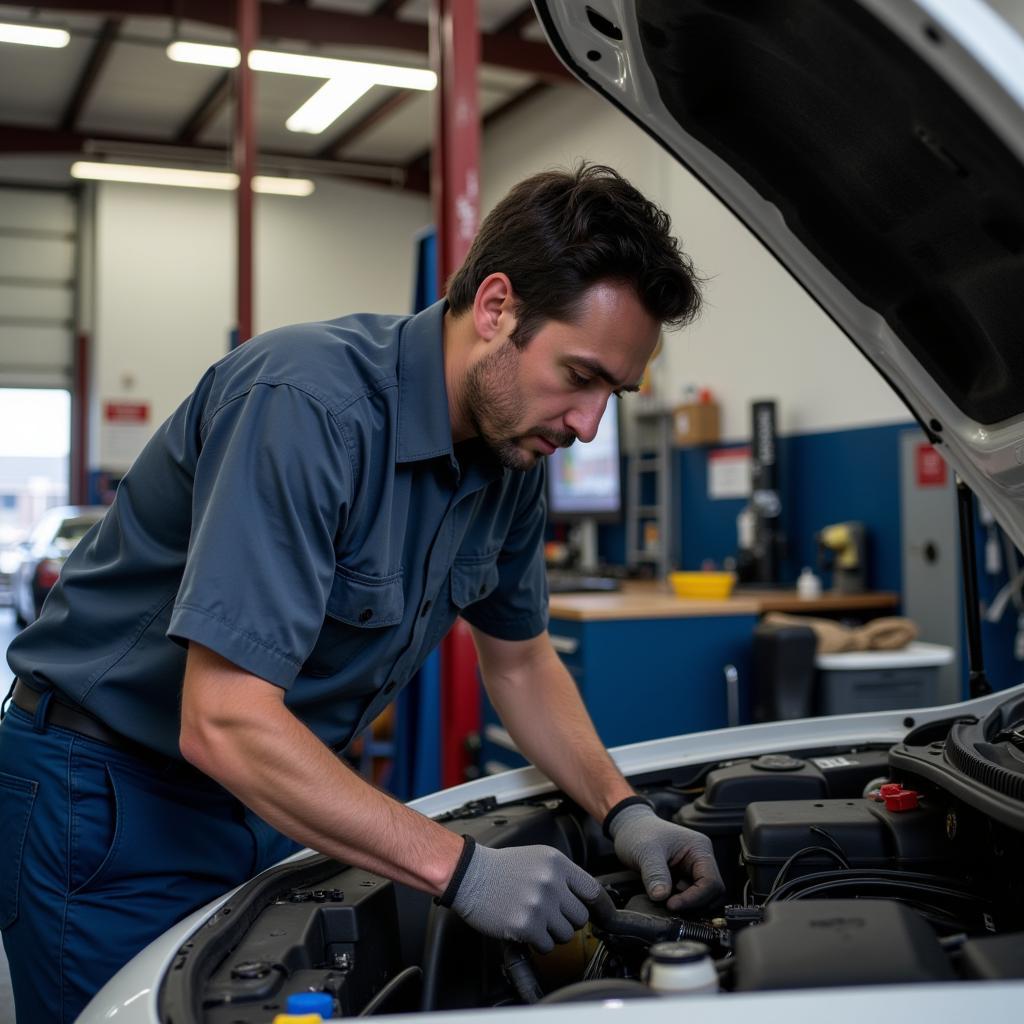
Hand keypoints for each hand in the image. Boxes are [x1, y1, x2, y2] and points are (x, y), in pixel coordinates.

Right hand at [443, 839, 602, 952]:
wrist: (469, 875)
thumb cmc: (502, 868)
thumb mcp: (537, 859)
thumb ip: (562, 875)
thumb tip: (585, 898)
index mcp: (556, 863)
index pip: (592, 890)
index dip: (601, 908)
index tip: (605, 917)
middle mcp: (551, 882)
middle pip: (580, 917)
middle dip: (567, 921)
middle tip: (550, 916)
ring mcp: (539, 904)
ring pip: (564, 934)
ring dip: (552, 933)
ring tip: (533, 920)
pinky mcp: (525, 925)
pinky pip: (546, 945)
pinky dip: (537, 943)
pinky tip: (524, 928)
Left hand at [608, 804, 723, 911]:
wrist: (629, 829)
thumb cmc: (638, 833)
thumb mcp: (645, 851)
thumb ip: (655, 873)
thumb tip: (661, 897)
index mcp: (700, 848)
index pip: (711, 882)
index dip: (694, 898)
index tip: (671, 905)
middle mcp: (701, 860)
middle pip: (711, 893)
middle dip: (692, 904)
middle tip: (669, 906)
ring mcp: (694, 870)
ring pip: (703, 898)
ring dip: (687, 906)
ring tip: (665, 901)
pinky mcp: (684, 879)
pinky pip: (690, 898)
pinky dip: (681, 904)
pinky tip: (664, 899)